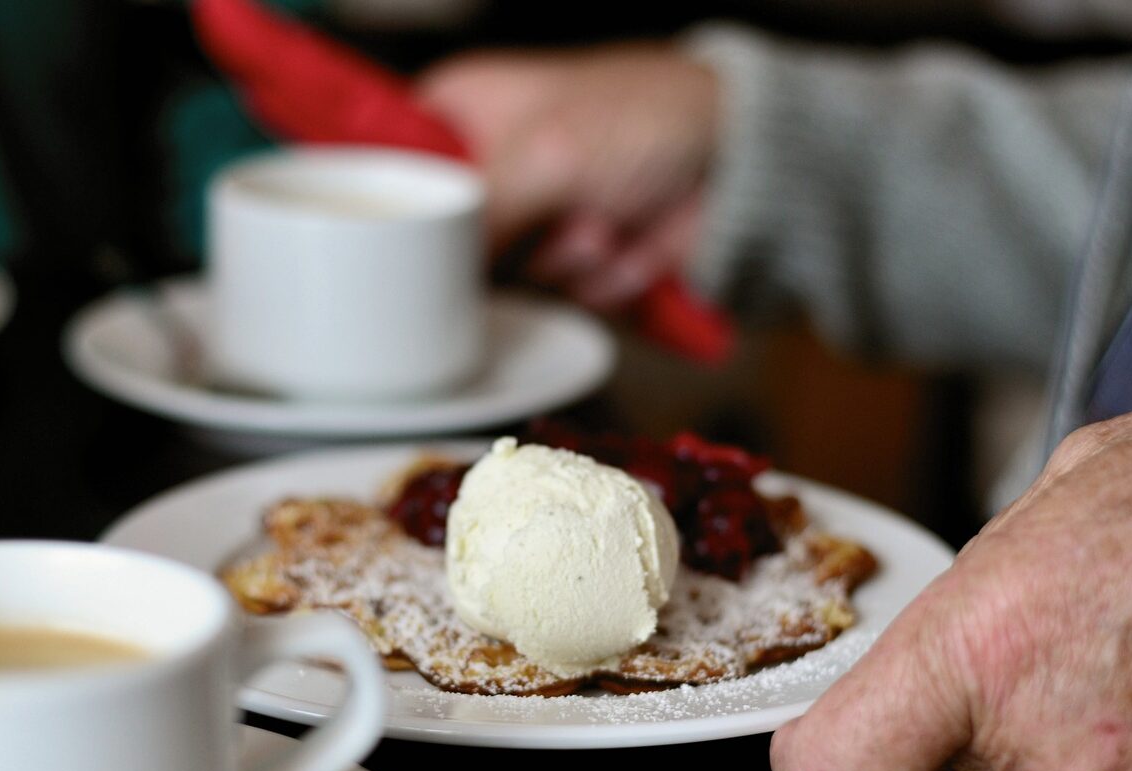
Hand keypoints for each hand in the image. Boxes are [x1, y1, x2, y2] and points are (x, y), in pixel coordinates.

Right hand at [417, 45, 717, 310]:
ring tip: (604, 221)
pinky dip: (599, 279)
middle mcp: (488, 167)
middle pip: (445, 244)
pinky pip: (557, 297)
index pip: (392, 167)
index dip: (401, 212)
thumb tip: (426, 275)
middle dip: (510, 244)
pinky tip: (628, 242)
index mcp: (462, 111)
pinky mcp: (572, 261)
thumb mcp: (543, 155)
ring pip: (506, 281)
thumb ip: (473, 217)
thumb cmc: (645, 118)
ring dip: (564, 260)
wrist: (738, 161)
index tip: (411, 242)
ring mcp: (532, 218)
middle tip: (545, 217)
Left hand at [772, 378, 1131, 770]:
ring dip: (1056, 730)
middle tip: (1041, 635)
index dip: (823, 755)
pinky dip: (1130, 752)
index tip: (833, 733)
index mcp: (992, 643)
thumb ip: (990, 571)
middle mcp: (1049, 745)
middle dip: (962, 717)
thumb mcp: (1079, 479)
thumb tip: (957, 615)